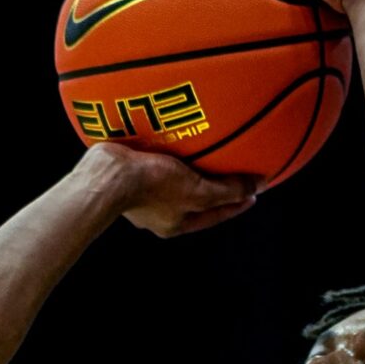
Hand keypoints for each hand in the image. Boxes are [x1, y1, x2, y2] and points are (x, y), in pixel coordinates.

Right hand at [82, 142, 256, 236]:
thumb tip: (258, 186)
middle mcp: (158, 214)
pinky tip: (172, 139)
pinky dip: (167, 156)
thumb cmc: (151, 187)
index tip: (253, 193)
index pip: (215, 214)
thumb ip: (227, 191)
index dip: (236, 203)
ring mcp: (141, 195)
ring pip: (173, 182)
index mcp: (175, 224)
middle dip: (212, 187)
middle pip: (194, 199)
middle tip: (230, 172)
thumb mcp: (197, 191)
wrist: (106, 174)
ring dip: (188, 170)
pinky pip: (154, 165)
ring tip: (203, 152)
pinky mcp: (127, 174)